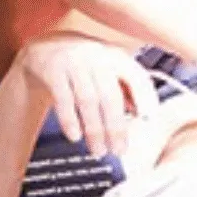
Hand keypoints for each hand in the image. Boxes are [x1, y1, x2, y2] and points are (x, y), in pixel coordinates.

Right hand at [13, 33, 160, 158]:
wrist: (46, 46)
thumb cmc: (85, 63)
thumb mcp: (107, 70)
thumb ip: (124, 89)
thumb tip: (138, 113)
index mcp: (116, 56)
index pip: (137, 76)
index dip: (146, 98)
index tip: (149, 119)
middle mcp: (97, 56)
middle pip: (110, 95)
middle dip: (116, 127)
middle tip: (119, 149)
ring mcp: (74, 62)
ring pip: (88, 100)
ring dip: (94, 130)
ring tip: (98, 150)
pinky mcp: (53, 69)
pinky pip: (63, 99)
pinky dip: (70, 120)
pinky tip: (75, 136)